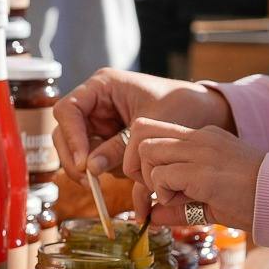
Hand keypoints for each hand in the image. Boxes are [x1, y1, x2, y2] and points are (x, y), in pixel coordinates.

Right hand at [53, 69, 232, 178]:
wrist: (204, 115)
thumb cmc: (181, 108)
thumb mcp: (151, 127)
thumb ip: (119, 147)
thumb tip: (89, 168)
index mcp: (103, 86)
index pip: (69, 109)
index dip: (72, 137)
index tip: (84, 163)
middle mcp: (95, 102)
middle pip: (64, 131)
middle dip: (74, 158)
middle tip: (89, 182)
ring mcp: (99, 122)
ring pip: (75, 148)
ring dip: (86, 168)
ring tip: (106, 182)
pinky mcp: (106, 139)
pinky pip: (93, 158)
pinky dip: (100, 171)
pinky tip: (118, 177)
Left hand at [121, 118, 263, 230]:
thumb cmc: (254, 199)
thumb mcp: (210, 197)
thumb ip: (179, 204)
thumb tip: (150, 216)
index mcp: (203, 136)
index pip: (154, 129)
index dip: (144, 157)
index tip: (154, 182)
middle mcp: (200, 137)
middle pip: (142, 132)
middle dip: (139, 165)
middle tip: (156, 189)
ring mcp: (202, 151)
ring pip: (147, 150)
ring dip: (151, 178)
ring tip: (173, 196)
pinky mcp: (204, 173)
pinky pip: (162, 175)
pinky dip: (163, 192)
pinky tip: (185, 203)